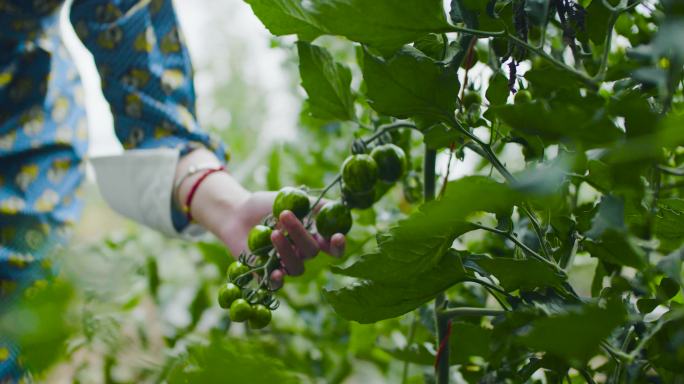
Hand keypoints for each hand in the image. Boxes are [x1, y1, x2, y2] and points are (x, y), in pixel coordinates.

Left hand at [173, 149, 344, 287]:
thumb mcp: (288, 197)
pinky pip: (277, 284)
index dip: (338, 245)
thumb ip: (311, 203)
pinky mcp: (266, 275)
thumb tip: (335, 205)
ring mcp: (285, 265)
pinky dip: (278, 280)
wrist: (234, 214)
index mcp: (310, 235)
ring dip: (287, 251)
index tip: (337, 236)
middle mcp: (300, 253)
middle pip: (311, 252)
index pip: (331, 246)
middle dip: (300, 234)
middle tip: (284, 215)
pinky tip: (276, 271)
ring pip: (297, 268)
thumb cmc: (264, 205)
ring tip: (273, 233)